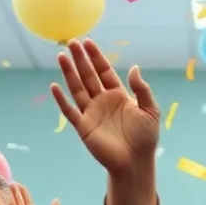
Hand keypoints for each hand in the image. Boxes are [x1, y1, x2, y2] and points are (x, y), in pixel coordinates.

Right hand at [51, 40, 159, 174]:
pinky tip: (55, 86)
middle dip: (80, 59)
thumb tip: (134, 68)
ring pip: (77, 88)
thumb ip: (142, 89)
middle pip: (88, 75)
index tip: (87, 42)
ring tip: (61, 56)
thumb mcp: (150, 110)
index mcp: (118, 95)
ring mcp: (91, 113)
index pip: (104, 71)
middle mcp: (103, 101)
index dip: (96, 57)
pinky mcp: (83, 127)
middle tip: (72, 42)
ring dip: (69, 73)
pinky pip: (70, 111)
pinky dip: (62, 99)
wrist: (135, 161)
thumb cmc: (145, 137)